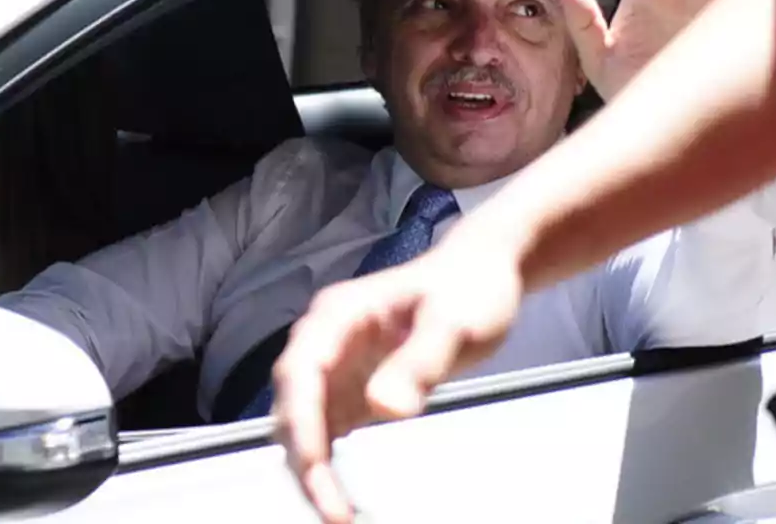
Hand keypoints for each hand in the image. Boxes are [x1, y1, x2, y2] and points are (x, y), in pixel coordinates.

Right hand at [271, 239, 522, 523]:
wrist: (482, 276)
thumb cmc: (469, 287)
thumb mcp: (452, 321)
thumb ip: (419, 362)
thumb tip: (384, 409)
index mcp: (338, 316)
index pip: (300, 372)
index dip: (301, 423)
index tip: (314, 466)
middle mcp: (327, 342)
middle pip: (294, 406)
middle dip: (304, 459)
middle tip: (332, 512)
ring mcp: (337, 368)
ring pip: (306, 426)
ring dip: (314, 469)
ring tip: (337, 514)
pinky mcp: (353, 390)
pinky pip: (329, 433)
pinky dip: (333, 465)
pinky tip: (347, 496)